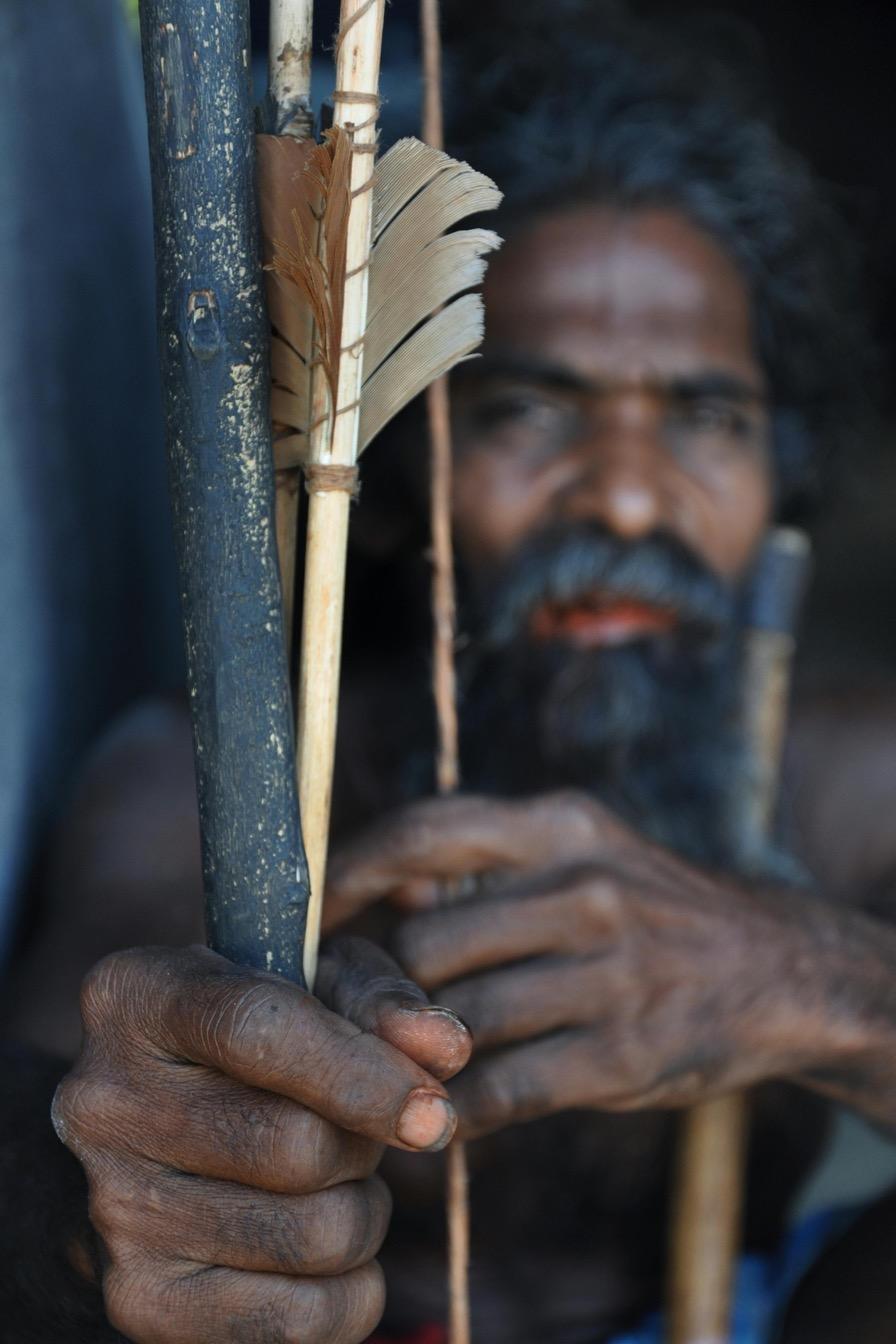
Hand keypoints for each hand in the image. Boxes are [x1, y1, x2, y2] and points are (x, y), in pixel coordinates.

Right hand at [52, 944, 470, 1342]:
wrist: (160, 1143)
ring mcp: (112, 1206)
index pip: (261, 1030)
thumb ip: (381, 1002)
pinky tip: (325, 1254)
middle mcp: (104, 1099)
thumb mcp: (314, 986)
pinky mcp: (139, 1300)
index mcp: (138, 994)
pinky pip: (301, 1320)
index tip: (434, 1110)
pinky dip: (351, 1293)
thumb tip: (445, 1049)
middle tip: (359, 1134)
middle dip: (366, 1146)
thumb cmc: (260, 1044)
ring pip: (313, 1236)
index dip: (364, 1074)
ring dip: (364, 1214)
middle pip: (296, 1146)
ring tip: (336, 1185)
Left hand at [328, 793, 816, 1136]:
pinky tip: (445, 1114)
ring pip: (454, 1023)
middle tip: (354, 1015)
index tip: (311, 914)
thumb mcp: (581, 849)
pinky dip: (458, 1110)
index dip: (350, 874)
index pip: (425, 834)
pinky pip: (502, 1091)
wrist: (779, 968)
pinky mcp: (625, 1054)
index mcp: (561, 826)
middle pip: (422, 945)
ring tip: (396, 1064)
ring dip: (412, 1055)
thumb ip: (485, 867)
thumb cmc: (649, 907)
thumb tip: (376, 894)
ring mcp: (610, 974)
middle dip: (374, 988)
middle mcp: (585, 888)